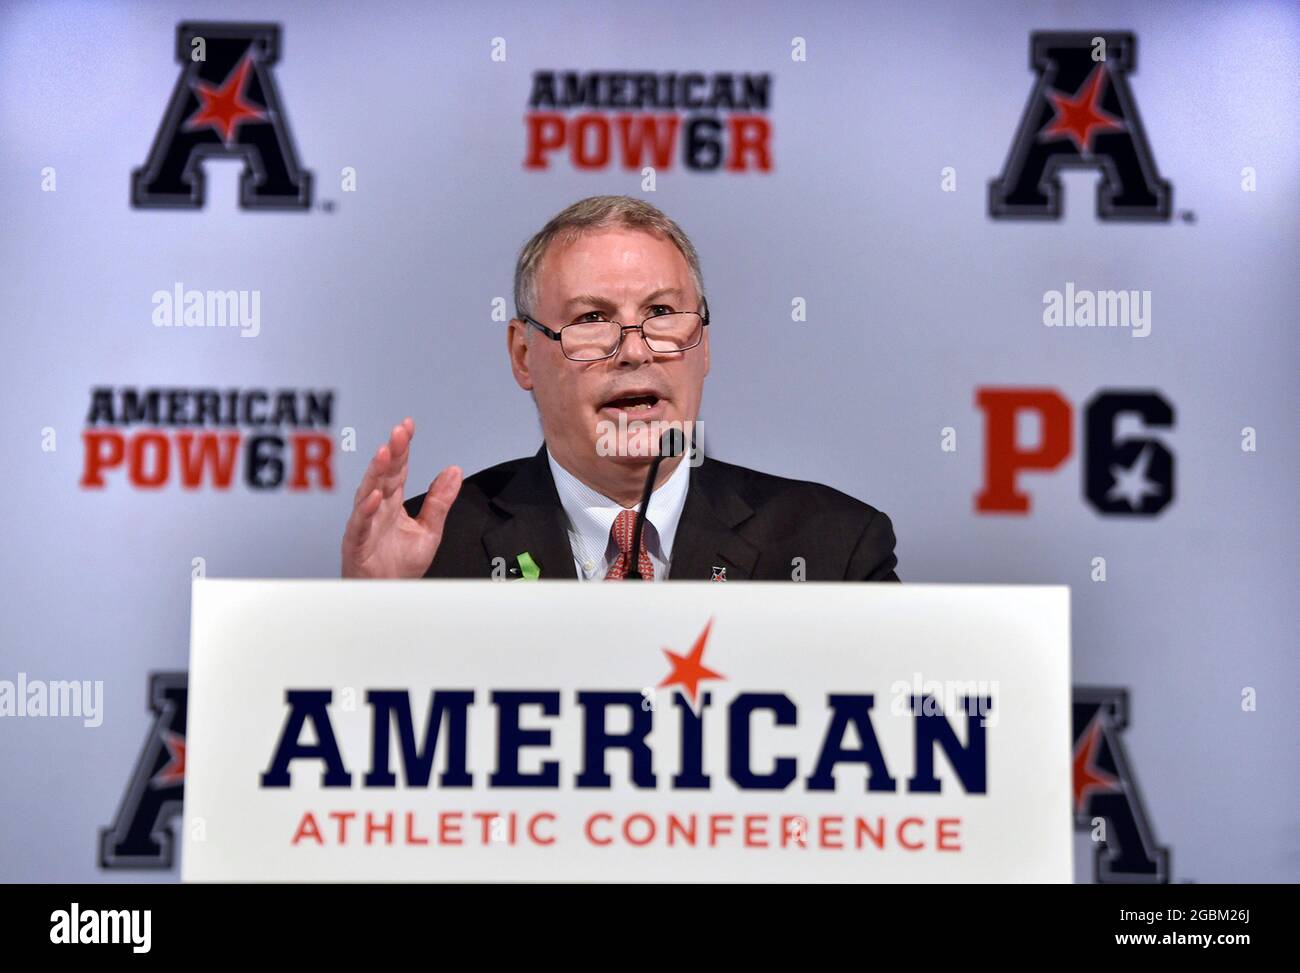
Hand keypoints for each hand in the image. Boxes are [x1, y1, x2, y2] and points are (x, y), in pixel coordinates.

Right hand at [341, 418, 462, 577]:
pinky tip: (374, 496)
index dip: (402, 448)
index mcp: (392, 503)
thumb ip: (440, 501)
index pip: (398, 469)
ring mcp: (365, 524)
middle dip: (391, 452)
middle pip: (383, 475)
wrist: (387, 594)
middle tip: (399, 432)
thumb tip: (454, 472)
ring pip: (367, 493)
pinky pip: (360, 524)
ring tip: (385, 454)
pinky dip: (366, 510)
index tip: (408, 427)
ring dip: (376, 473)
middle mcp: (377, 509)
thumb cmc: (399, 566)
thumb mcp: (429, 530)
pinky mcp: (357, 543)